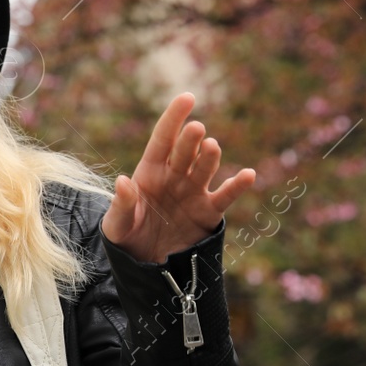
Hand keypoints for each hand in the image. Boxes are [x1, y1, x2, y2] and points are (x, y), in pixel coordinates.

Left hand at [101, 91, 255, 263]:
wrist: (146, 267)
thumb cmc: (127, 238)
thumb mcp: (117, 224)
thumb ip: (122, 204)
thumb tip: (123, 182)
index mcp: (150, 172)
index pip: (163, 139)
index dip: (174, 118)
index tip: (187, 97)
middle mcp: (174, 176)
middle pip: (185, 152)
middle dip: (190, 140)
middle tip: (196, 130)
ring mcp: (193, 192)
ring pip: (205, 168)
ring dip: (209, 157)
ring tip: (211, 147)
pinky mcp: (208, 212)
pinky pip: (225, 196)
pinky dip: (237, 186)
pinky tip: (248, 175)